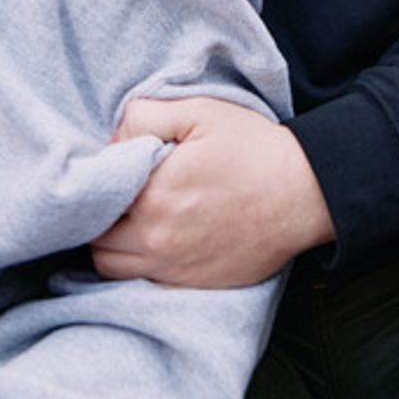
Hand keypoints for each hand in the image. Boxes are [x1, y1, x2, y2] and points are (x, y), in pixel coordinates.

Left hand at [92, 96, 333, 288]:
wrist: (303, 193)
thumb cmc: (252, 149)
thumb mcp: (199, 112)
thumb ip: (144, 116)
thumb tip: (113, 139)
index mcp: (154, 195)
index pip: (95, 197)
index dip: (99, 180)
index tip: (115, 168)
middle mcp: (158, 239)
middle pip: (96, 238)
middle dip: (101, 215)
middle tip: (121, 194)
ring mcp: (175, 269)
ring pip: (112, 267)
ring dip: (113, 245)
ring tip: (133, 219)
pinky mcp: (193, 286)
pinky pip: (142, 285)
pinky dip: (139, 267)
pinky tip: (156, 241)